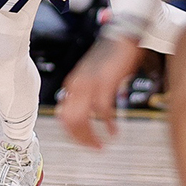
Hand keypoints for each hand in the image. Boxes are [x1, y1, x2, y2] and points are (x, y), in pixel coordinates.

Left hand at [56, 34, 142, 148]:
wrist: (123, 37)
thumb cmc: (110, 58)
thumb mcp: (93, 78)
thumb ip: (87, 94)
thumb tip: (86, 115)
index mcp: (72, 85)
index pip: (63, 116)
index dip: (72, 133)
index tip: (84, 142)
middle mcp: (76, 85)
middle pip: (69, 121)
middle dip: (81, 139)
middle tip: (94, 148)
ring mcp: (88, 84)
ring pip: (80, 119)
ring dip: (91, 135)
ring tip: (102, 144)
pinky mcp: (104, 83)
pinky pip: (102, 111)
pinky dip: (108, 124)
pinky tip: (114, 131)